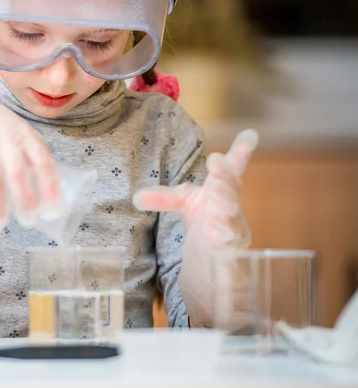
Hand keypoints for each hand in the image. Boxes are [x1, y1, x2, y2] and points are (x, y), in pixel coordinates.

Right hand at [0, 94, 59, 231]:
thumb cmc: (5, 137)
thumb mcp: (24, 142)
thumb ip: (35, 163)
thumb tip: (51, 199)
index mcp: (29, 138)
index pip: (44, 163)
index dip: (49, 187)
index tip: (53, 210)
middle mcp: (9, 139)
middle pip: (17, 171)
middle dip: (24, 198)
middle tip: (28, 222)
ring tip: (2, 222)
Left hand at [133, 129, 258, 325]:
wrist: (216, 253)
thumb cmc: (205, 217)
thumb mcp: (183, 202)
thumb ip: (162, 197)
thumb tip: (136, 197)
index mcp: (221, 187)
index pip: (232, 167)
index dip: (242, 151)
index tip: (250, 133)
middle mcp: (231, 203)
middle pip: (231, 187)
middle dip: (224, 175)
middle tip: (216, 161)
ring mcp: (234, 226)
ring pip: (232, 214)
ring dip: (225, 205)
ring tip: (216, 201)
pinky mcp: (232, 248)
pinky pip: (229, 243)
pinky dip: (222, 238)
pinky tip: (214, 235)